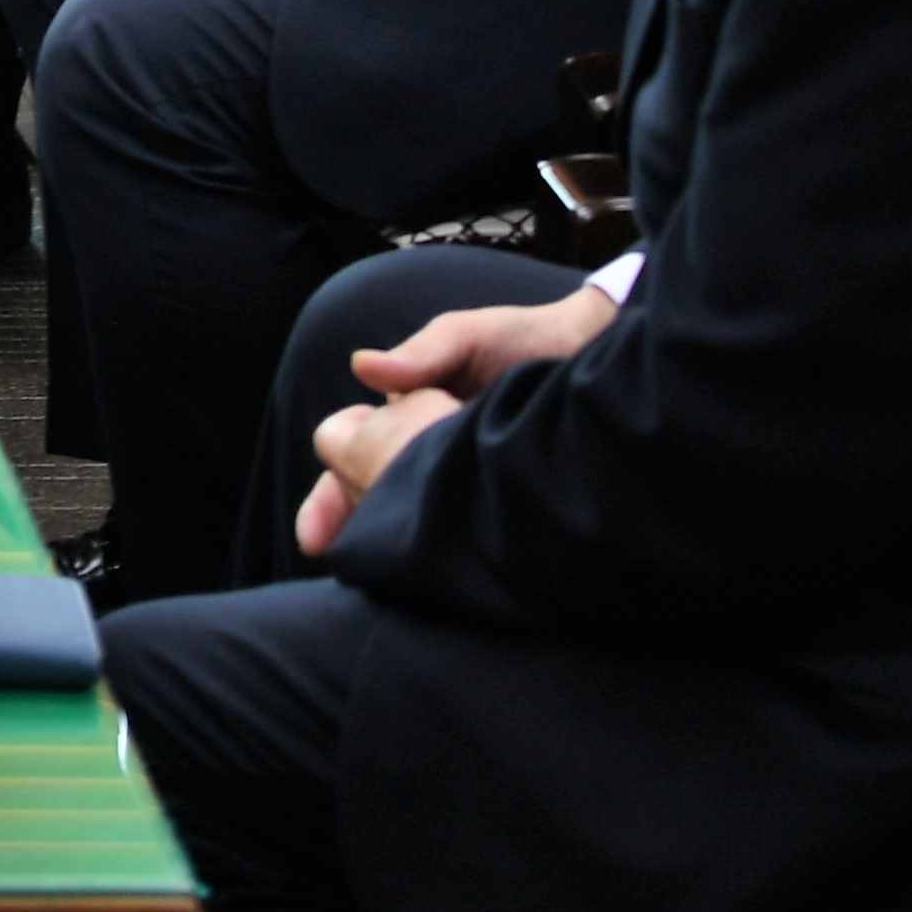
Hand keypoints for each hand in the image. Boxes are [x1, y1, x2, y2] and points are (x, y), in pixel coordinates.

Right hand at [286, 285, 613, 556]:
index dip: (327, 502)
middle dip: (355, 535)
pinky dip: (449, 548)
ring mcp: (459, 480)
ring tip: (395, 574)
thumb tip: (363, 368)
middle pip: (372, 505)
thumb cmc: (521, 338)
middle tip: (350, 564)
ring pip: (414, 523)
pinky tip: (451, 572)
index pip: (347, 462)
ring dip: (399, 543)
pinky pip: (464, 532)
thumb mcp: (466, 337)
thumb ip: (420, 353)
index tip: (316, 537)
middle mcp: (422, 455)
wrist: (595, 354)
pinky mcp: (498, 502)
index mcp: (402, 418)